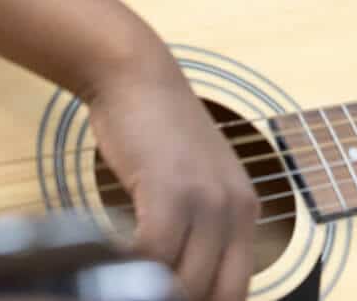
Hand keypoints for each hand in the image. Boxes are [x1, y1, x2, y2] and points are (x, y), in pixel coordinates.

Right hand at [84, 42, 256, 300]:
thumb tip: (179, 283)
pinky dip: (128, 270)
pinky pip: (152, 256)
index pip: (237, 289)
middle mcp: (236, 209)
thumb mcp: (194, 183)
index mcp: (246, 211)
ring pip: (183, 283)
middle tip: (140, 296)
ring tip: (123, 287)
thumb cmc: (157, 134)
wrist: (137, 78)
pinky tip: (110, 265)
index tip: (175, 300)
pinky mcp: (170, 191)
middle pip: (214, 293)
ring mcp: (206, 200)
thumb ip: (198, 230)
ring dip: (150, 291)